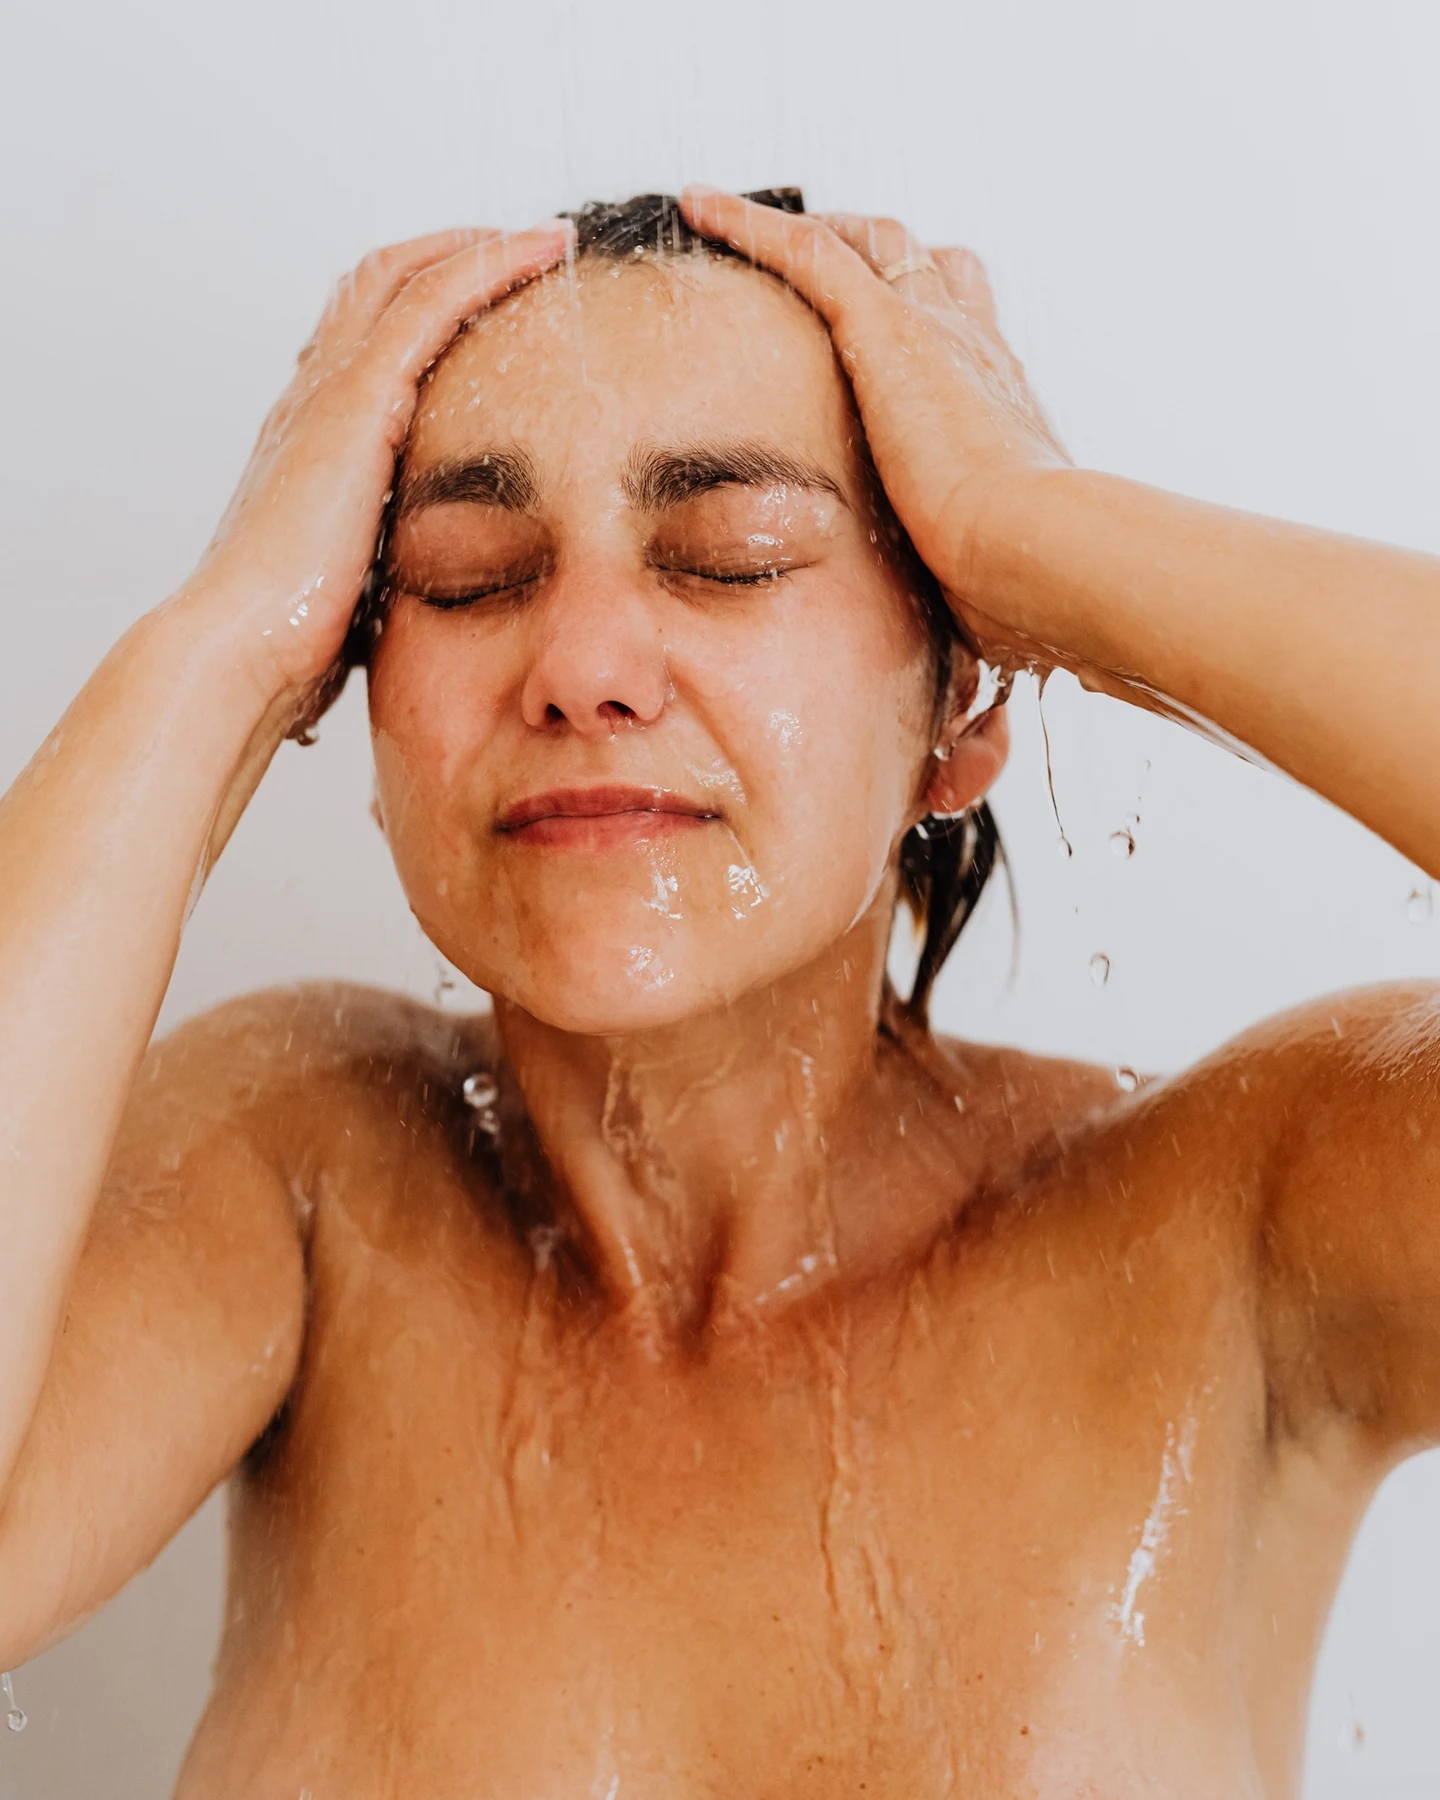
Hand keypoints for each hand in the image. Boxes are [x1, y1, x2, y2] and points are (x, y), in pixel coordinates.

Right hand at [175, 221, 573, 727]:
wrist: (241, 651)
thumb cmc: (291, 645)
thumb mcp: (358, 594)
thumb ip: (388, 576)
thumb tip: (427, 617)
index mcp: (312, 444)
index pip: (366, 344)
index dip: (424, 310)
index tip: (489, 309)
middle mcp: (311, 402)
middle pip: (378, 287)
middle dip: (451, 257)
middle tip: (523, 252)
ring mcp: (329, 394)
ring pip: (404, 276)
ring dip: (479, 247)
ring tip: (545, 240)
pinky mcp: (356, 403)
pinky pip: (430, 303)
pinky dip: (487, 265)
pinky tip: (540, 253)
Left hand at [679, 189, 1066, 668]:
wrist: (1040, 559)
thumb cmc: (1028, 596)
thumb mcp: (990, 597)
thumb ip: (968, 613)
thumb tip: (971, 716)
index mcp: (1000, 409)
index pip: (965, 337)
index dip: (928, 319)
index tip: (890, 329)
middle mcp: (976, 353)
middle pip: (928, 268)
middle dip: (878, 259)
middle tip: (827, 260)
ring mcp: (935, 333)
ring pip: (875, 244)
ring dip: (819, 232)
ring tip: (754, 227)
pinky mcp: (888, 329)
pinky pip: (808, 251)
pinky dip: (752, 225)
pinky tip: (702, 209)